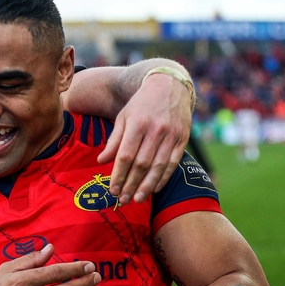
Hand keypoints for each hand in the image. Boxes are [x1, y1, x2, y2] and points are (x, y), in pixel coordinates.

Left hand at [99, 74, 190, 203]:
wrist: (170, 85)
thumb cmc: (141, 104)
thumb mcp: (123, 117)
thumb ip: (114, 140)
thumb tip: (101, 162)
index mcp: (137, 124)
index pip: (126, 155)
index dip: (118, 175)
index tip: (112, 189)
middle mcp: (155, 130)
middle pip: (141, 164)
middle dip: (131, 185)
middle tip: (123, 200)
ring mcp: (171, 134)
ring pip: (158, 166)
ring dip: (147, 186)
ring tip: (138, 199)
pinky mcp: (183, 138)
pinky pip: (174, 162)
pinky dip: (164, 177)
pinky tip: (154, 188)